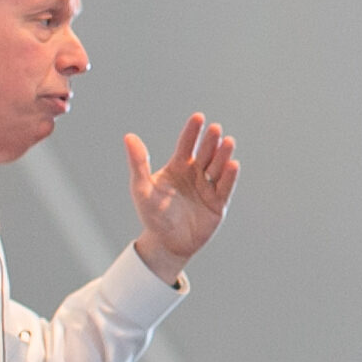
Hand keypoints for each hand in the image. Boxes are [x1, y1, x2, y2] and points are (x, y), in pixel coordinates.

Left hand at [125, 114, 238, 283]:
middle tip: (215, 129)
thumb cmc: (152, 214)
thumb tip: (129, 137)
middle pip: (205, 153)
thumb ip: (138, 163)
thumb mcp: (141, 188)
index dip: (192, 131)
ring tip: (227, 142)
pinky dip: (229, 176)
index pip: (186, 144)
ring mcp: (208, 187)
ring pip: (217, 167)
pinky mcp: (218, 204)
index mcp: (178, 166)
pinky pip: (224, 188)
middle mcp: (195, 173)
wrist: (166, 243)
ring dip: (223, 154)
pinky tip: (232, 164)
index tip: (198, 117)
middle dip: (210, 141)